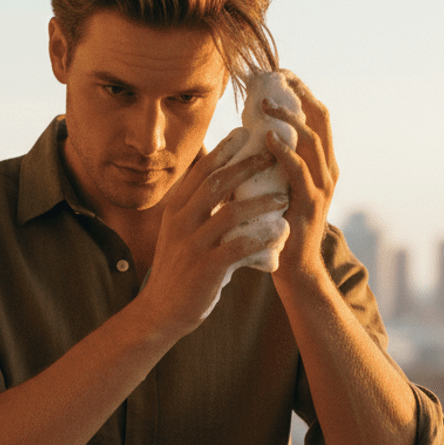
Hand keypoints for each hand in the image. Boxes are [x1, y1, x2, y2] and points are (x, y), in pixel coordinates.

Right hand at [138, 141, 289, 335]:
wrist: (160, 311)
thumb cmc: (178, 270)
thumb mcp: (180, 233)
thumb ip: (197, 210)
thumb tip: (223, 185)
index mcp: (176, 210)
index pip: (200, 172)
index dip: (223, 151)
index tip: (244, 133)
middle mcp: (181, 222)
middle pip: (215, 184)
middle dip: (246, 165)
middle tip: (271, 154)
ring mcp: (192, 245)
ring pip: (230, 213)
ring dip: (260, 201)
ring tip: (283, 195)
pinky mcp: (206, 268)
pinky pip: (239, 247)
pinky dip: (261, 238)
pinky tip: (279, 231)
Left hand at [261, 71, 338, 287]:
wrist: (295, 268)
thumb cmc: (280, 226)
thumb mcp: (279, 186)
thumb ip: (274, 164)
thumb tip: (250, 135)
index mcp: (321, 164)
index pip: (317, 118)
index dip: (302, 93)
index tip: (282, 74)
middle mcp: (328, 170)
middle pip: (321, 120)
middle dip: (301, 95)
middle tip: (278, 78)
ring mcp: (323, 187)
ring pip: (312, 141)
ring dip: (289, 119)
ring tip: (266, 105)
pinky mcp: (311, 204)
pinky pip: (300, 172)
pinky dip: (285, 153)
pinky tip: (268, 140)